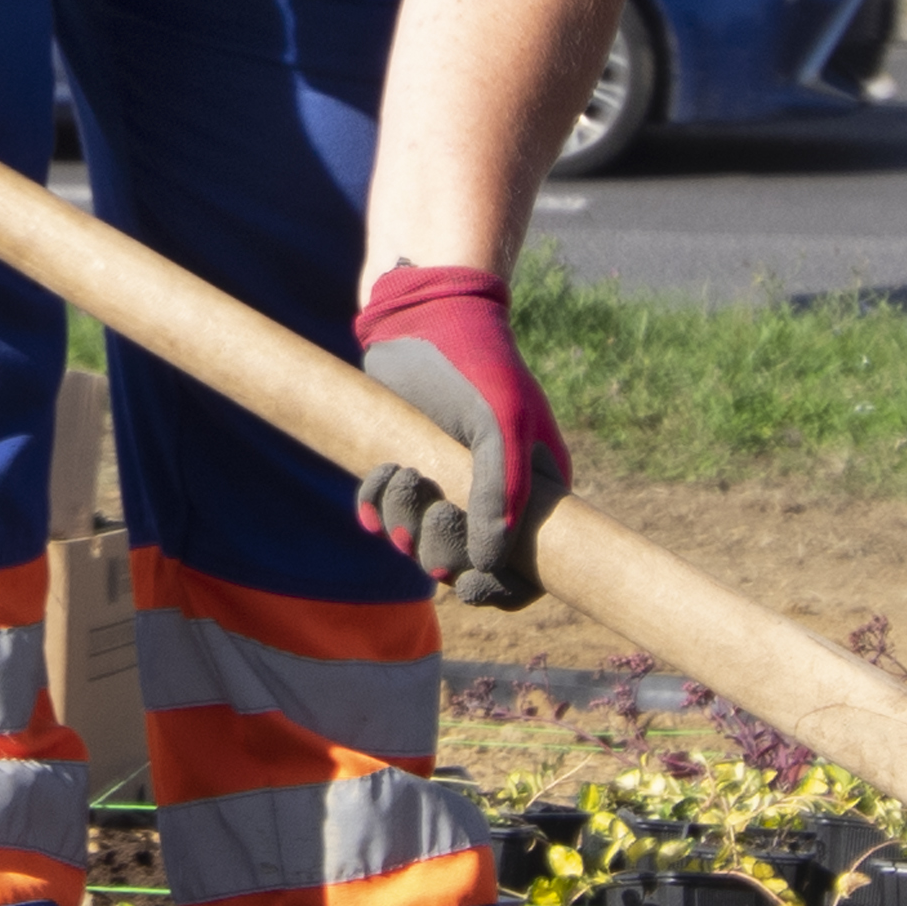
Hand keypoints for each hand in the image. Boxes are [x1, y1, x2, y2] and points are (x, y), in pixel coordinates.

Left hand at [355, 264, 571, 610]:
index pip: (527, 572)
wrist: (425, 316)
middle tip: (431, 500)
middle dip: (437, 544)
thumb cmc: (476, 365)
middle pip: (463, 565)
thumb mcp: (501, 424)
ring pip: (417, 543)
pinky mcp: (405, 470)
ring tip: (399, 470)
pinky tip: (379, 471)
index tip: (471, 579)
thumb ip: (502, 492)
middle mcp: (490, 497)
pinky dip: (373, 505)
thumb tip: (488, 563)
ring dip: (400, 519)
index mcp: (533, 493)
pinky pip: (382, 518)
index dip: (500, 589)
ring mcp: (445, 487)